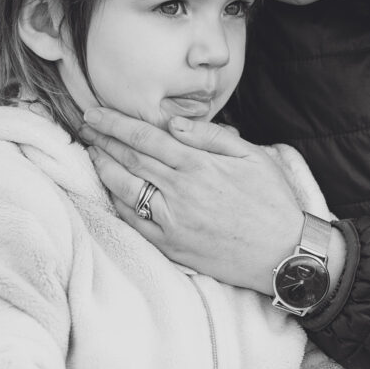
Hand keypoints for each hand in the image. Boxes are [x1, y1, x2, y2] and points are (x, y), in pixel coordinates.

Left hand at [81, 108, 302, 292]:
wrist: (284, 254)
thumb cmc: (272, 201)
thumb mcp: (252, 156)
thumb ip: (210, 136)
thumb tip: (173, 123)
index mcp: (198, 165)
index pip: (146, 137)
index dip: (116, 124)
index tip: (95, 114)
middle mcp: (180, 191)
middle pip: (130, 159)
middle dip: (103, 140)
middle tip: (86, 127)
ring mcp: (172, 221)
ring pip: (125, 188)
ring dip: (104, 167)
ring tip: (92, 153)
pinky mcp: (171, 245)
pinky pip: (134, 221)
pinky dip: (117, 202)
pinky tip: (111, 190)